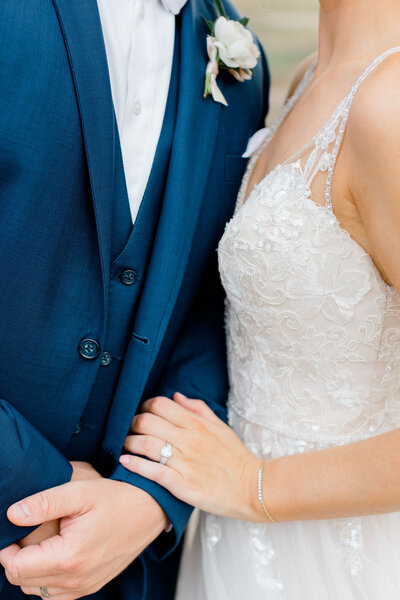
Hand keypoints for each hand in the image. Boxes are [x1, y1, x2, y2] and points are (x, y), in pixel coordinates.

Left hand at [0, 478, 166, 597]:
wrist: (150, 510)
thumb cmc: (116, 497)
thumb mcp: (80, 491)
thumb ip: (44, 502)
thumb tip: (12, 514)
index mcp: (69, 557)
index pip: (15, 568)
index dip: (7, 549)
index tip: (13, 529)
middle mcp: (76, 580)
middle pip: (23, 582)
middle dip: (17, 558)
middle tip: (26, 532)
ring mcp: (85, 586)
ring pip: (38, 590)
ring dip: (32, 570)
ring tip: (42, 541)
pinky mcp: (91, 585)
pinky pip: (56, 593)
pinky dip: (48, 577)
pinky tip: (56, 553)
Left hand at [120, 393, 259, 520]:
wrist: (253, 488)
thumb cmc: (237, 457)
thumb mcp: (221, 426)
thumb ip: (198, 409)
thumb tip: (176, 396)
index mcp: (197, 424)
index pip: (160, 405)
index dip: (145, 406)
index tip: (142, 413)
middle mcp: (189, 440)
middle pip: (147, 422)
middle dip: (132, 423)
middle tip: (129, 429)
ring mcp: (184, 462)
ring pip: (145, 445)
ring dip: (129, 443)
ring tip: (125, 446)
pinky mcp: (182, 484)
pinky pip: (151, 471)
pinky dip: (134, 465)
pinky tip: (124, 461)